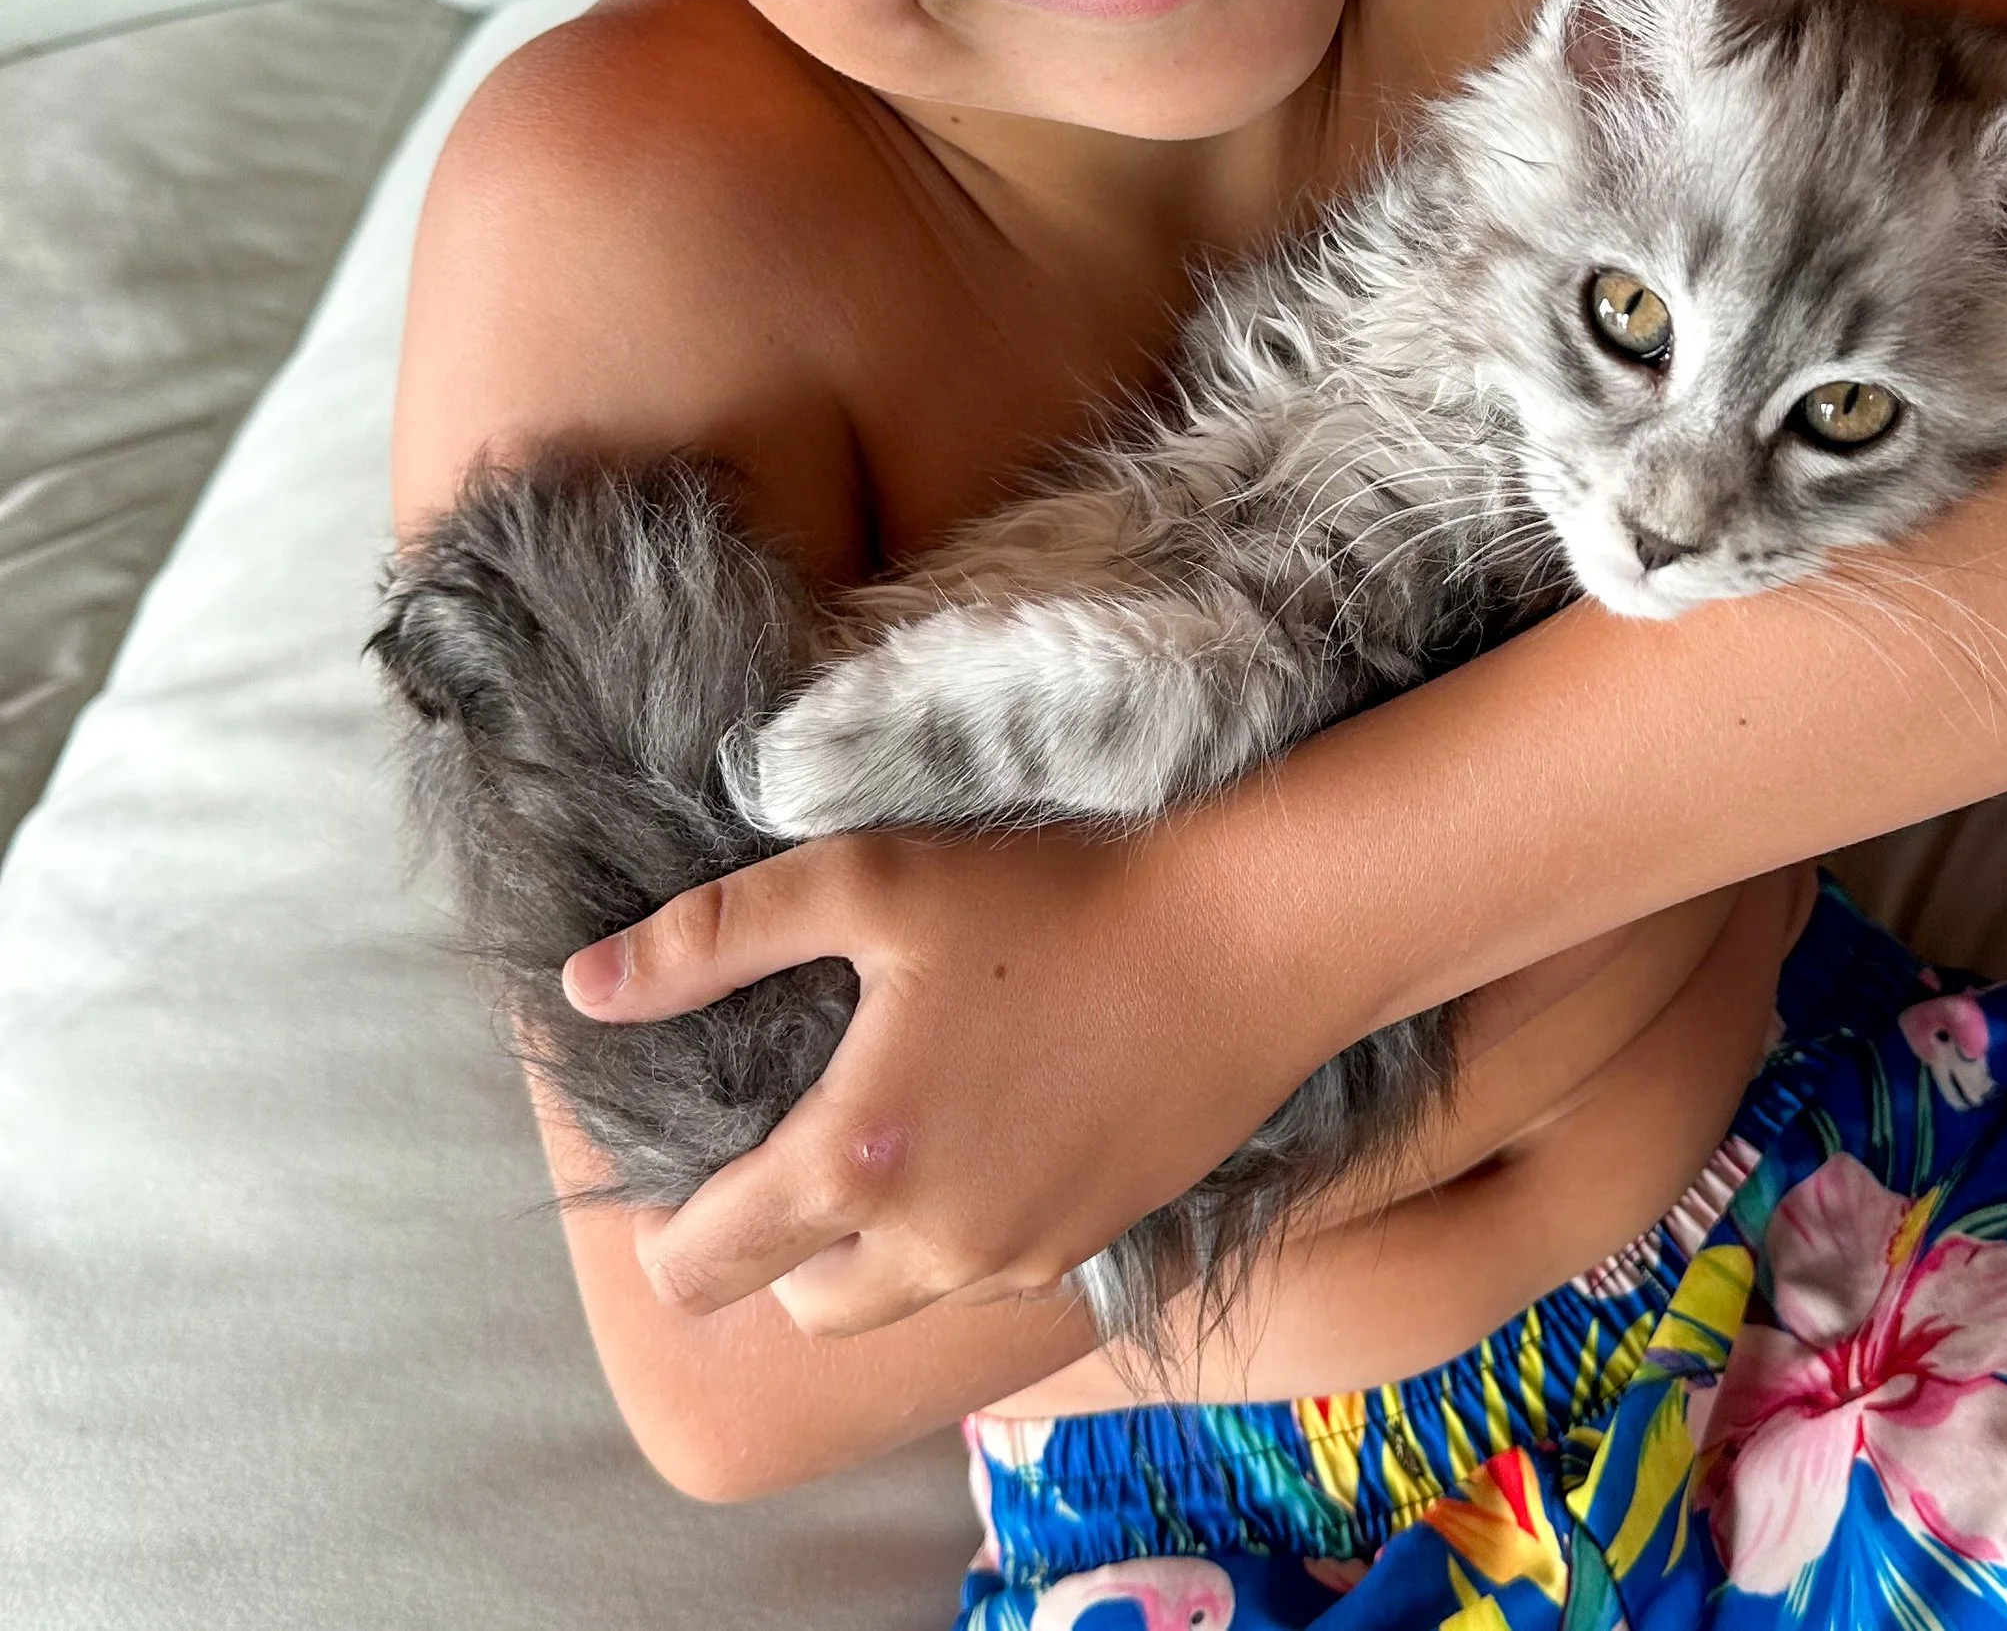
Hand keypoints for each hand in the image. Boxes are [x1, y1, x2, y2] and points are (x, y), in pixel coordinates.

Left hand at [560, 817, 1343, 1334]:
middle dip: (766, 1237)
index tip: (681, 1153)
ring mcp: (1015, 1259)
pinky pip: (978, 1271)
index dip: (663, 1223)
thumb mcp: (867, 880)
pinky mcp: (1085, 1252)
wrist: (1246, 936)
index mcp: (854, 1163)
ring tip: (886, 1118)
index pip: (701, 1265)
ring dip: (860, 1240)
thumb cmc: (1054, 893)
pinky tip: (982, 1120)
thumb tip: (584, 988)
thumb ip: (713, 939)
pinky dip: (952, 1226)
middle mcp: (929, 1244)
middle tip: (789, 1127)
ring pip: (887, 1297)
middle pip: (791, 1303)